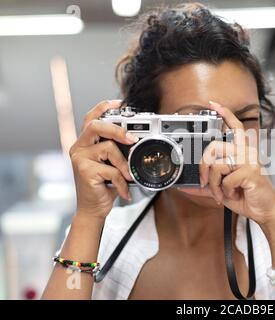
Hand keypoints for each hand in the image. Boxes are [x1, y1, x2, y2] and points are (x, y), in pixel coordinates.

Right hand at [69, 100, 137, 219]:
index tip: (119, 102)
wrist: (93, 209)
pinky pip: (112, 171)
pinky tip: (124, 190)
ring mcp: (80, 159)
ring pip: (108, 148)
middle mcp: (79, 147)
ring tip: (128, 176)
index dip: (104, 107)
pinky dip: (122, 182)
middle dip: (117, 129)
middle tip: (132, 139)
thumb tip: (136, 139)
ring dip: (124, 163)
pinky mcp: (84, 172)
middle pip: (96, 125)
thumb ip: (117, 150)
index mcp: (85, 142)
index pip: (91, 117)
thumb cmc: (104, 185)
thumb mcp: (111, 164)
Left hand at [197, 101, 274, 226]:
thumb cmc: (247, 197)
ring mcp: (249, 161)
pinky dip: (225, 191)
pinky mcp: (251, 172)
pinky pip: (226, 179)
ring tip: (220, 193)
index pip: (234, 127)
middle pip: (214, 146)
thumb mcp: (222, 190)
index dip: (225, 114)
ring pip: (217, 164)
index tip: (213, 104)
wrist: (265, 211)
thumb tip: (186, 187)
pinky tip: (234, 194)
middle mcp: (247, 152)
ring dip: (214, 184)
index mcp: (242, 152)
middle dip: (203, 167)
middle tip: (205, 182)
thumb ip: (207, 185)